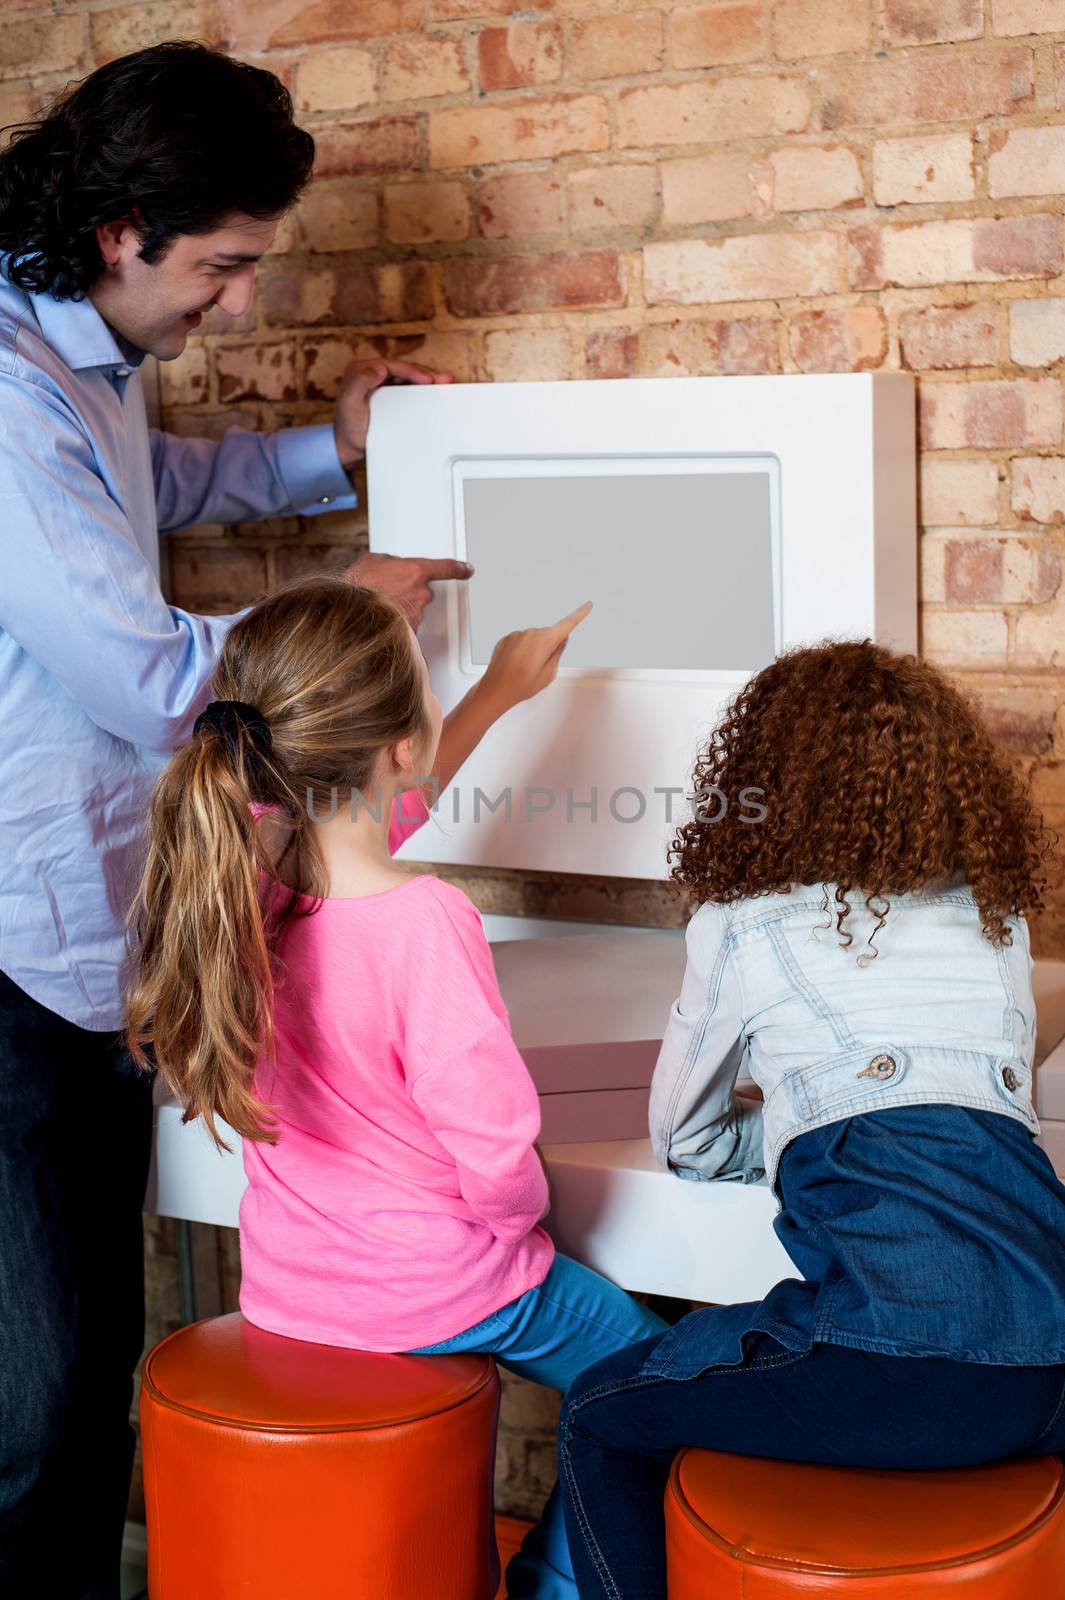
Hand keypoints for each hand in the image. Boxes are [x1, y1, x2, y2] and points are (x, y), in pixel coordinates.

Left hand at [333, 357, 453, 467]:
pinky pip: (407, 386)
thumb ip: (360, 382)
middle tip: (442, 379)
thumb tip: (380, 369)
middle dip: (424, 373)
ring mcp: (380, 383)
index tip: (426, 379)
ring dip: (426, 378)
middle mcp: (370, 373)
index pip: (391, 366)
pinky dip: (421, 387)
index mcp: (360, 370)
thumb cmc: (348, 429)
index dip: (412, 371)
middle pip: (402, 369)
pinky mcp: (388, 394)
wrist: (350, 446)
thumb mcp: (349, 404)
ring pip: (407, 376)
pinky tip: (433, 389)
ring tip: (443, 381)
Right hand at [344, 551, 472, 630]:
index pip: (446, 567)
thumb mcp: (373, 562)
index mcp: (415, 571)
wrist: (351, 613)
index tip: (466, 569)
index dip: (458, 568)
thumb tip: (391, 565)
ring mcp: (416, 614)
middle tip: (390, 590)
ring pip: (415, 608)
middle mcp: (420, 594)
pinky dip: (397, 622)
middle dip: (410, 590)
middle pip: (424, 591)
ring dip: (402, 607)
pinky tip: (382, 619)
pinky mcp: (409, 632)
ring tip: (381, 605)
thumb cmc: (358, 589)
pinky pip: (407, 625)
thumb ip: (391, 562)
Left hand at [478, 602, 592, 714]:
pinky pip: (520, 642)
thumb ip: (557, 653)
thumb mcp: (548, 673)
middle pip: (548, 635)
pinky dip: (521, 651)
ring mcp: (517, 634)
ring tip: (524, 669)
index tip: (587, 606)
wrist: (495, 689)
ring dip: (532, 651)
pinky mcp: (507, 638)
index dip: (579, 614)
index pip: (568, 624)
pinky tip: (515, 665)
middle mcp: (531, 633)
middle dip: (548, 648)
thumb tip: (561, 640)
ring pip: (533, 639)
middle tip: (538, 668)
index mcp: (545, 640)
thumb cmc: (520, 684)